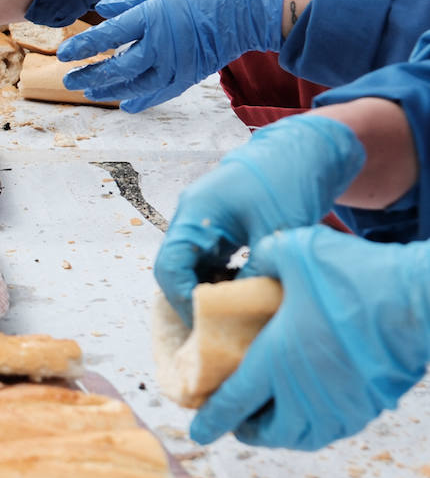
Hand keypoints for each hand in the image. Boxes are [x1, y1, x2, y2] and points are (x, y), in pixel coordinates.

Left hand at [58, 0, 284, 111]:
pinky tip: (125, 105)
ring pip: (135, 85)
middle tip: (68, 80)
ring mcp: (177, 64)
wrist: (249, 7)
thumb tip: (101, 9)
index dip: (83, 46)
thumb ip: (130, 0)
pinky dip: (141, 101)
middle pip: (117, 66)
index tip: (62, 53)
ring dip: (109, 91)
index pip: (109, 35)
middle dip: (90, 75)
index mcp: (153, 16)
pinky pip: (159, 94)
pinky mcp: (189, 76)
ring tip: (89, 92)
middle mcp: (162, 44)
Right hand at [155, 114, 364, 323]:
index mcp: (196, 212)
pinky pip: (208, 262)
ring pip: (190, 268)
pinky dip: (220, 281)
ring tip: (232, 315)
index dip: (183, 299)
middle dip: (192, 300)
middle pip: (174, 269)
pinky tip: (242, 295)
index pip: (170, 266)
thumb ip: (254, 271)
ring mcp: (203, 222)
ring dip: (206, 292)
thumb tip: (243, 313)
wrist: (308, 149)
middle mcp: (191, 217)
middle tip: (217, 328)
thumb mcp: (275, 232)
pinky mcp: (219, 228)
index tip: (207, 324)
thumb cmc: (289, 181)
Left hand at [190, 227, 429, 449]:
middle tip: (236, 418)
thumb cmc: (354, 275)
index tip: (198, 431)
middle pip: (265, 432)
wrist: (420, 298)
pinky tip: (311, 407)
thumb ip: (260, 260)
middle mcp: (302, 393)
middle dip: (245, 429)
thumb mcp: (293, 250)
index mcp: (273, 361)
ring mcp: (339, 405)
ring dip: (280, 432)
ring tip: (270, 417)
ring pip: (301, 437)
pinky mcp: (369, 405)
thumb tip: (244, 272)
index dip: (211, 420)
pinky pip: (334, 429)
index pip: (231, 403)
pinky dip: (314, 426)